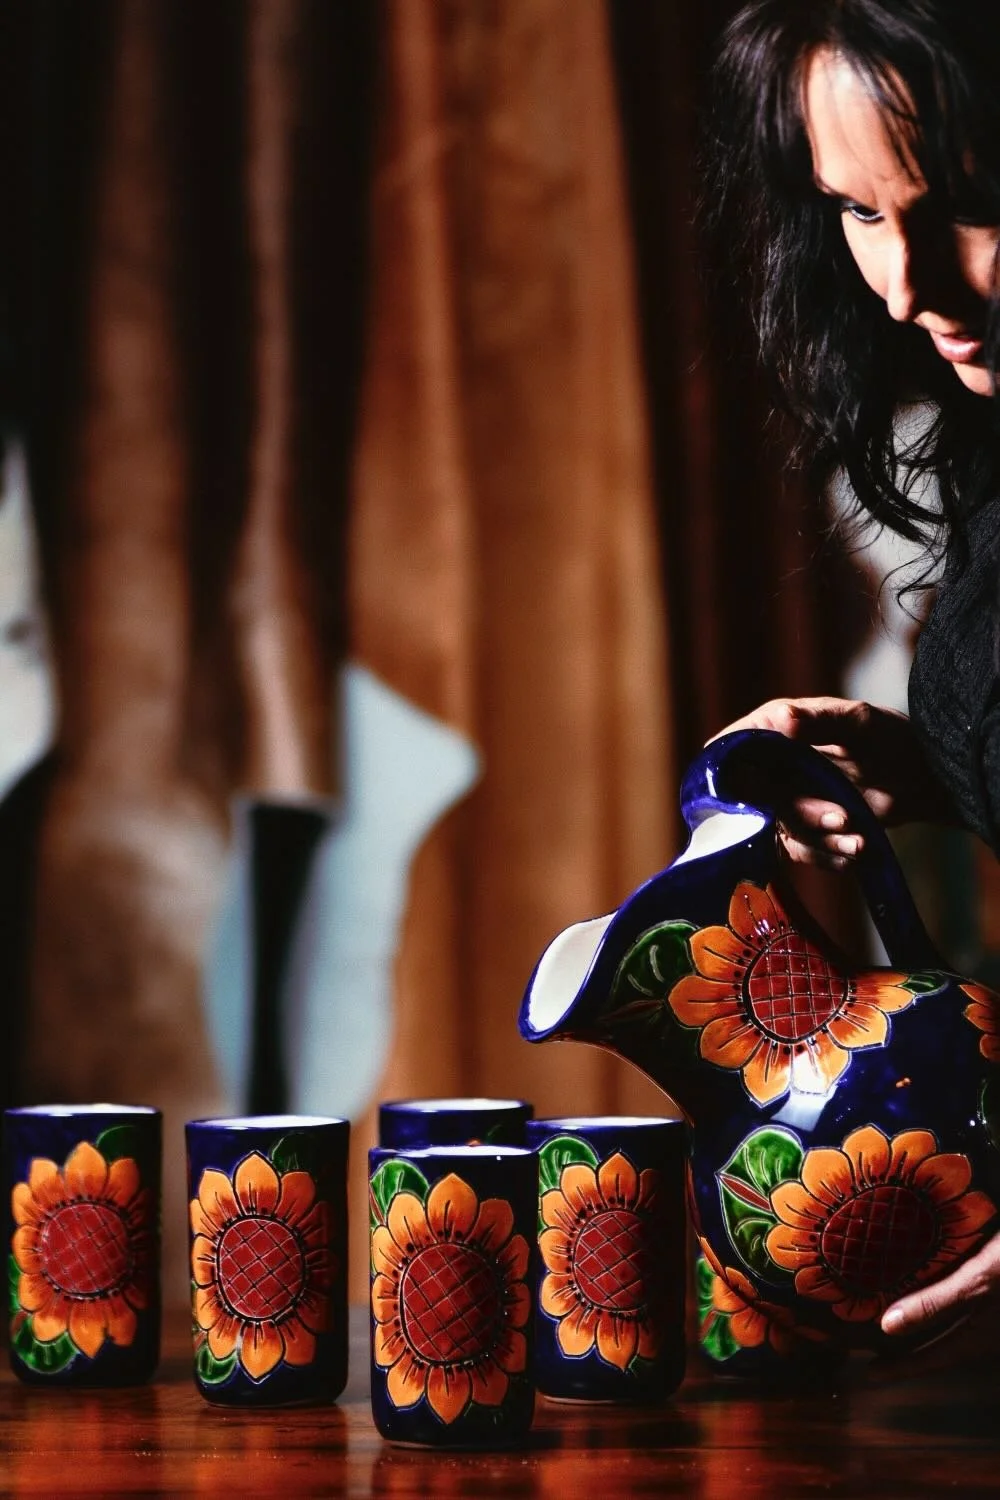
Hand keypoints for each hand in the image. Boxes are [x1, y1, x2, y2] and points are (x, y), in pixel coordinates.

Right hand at [709, 696, 953, 868]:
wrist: (926, 777)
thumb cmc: (892, 738)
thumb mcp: (859, 722)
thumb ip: (819, 719)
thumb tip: (781, 720)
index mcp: (774, 730)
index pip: (729, 749)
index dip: (729, 771)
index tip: (755, 792)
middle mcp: (772, 767)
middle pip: (756, 799)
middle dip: (801, 813)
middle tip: (842, 817)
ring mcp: (787, 801)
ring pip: (782, 830)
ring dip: (821, 839)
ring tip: (860, 839)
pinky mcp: (806, 832)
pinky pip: (805, 852)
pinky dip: (830, 855)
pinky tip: (857, 850)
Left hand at [871, 1230, 999, 1378]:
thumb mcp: (980, 1280)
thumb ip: (937, 1303)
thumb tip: (889, 1327)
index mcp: (982, 1337)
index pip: (933, 1358)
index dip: (901, 1368)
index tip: (870, 1376)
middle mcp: (987, 1331)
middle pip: (938, 1344)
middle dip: (905, 1349)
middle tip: (867, 1350)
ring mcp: (992, 1315)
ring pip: (949, 1325)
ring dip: (919, 1325)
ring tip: (885, 1322)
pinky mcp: (992, 1289)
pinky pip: (958, 1304)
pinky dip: (935, 1303)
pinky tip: (920, 1288)